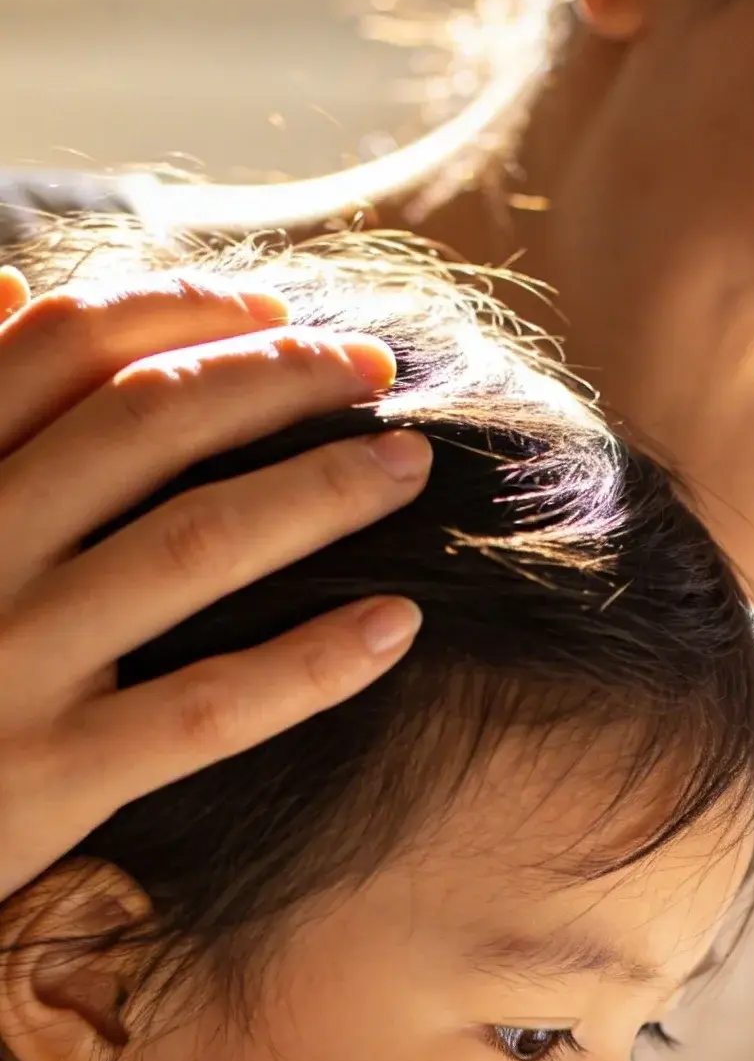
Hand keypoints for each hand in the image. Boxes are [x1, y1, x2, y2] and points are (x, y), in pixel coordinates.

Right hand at [0, 267, 431, 902]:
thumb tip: (9, 285)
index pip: (67, 346)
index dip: (185, 310)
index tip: (278, 310)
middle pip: (148, 423)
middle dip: (276, 377)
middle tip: (377, 369)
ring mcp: (12, 664)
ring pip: (192, 545)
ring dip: (318, 492)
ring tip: (406, 468)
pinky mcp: (53, 776)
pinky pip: (208, 708)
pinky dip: (312, 663)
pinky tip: (396, 628)